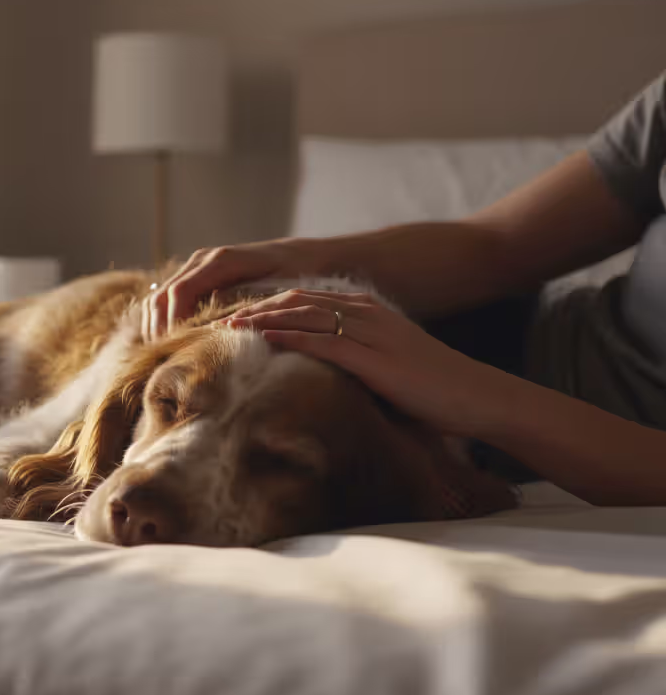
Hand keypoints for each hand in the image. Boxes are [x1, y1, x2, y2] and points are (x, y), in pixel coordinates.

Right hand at [144, 240, 309, 341]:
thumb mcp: (276, 294)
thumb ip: (246, 311)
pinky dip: (160, 319)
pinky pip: (167, 296)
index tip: (175, 349)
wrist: (296, 256)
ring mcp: (195, 266)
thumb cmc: (292, 275)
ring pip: (160, 296)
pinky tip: (165, 341)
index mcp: (220, 261)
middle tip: (163, 359)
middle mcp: (202, 260)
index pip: (181, 292)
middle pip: (163, 295)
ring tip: (162, 355)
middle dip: (158, 329)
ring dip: (155, 326)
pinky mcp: (194, 275)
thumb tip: (220, 336)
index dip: (172, 322)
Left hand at [226, 289, 514, 437]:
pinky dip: (288, 337)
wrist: (477, 396)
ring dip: (261, 318)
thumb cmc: (433, 390)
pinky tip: (262, 339)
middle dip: (253, 307)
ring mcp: (371, 332)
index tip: (232, 313)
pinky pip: (323, 341)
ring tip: (227, 326)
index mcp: (366, 311)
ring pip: (303, 315)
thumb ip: (351, 361)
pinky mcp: (374, 357)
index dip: (265, 303)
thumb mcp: (385, 366)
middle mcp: (365, 313)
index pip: (304, 298)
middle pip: (296, 300)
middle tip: (217, 316)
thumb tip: (315, 377)